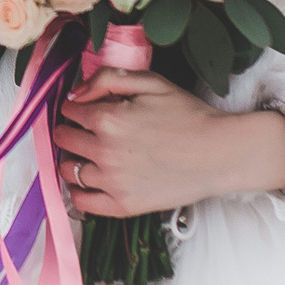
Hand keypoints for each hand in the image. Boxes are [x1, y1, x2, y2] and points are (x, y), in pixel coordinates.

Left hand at [52, 70, 284, 216]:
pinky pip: (83, 202)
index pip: (69, 110)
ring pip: (68, 170)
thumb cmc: (189, 114)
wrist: (220, 153)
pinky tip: (89, 182)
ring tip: (90, 154)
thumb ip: (108, 78)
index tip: (87, 108)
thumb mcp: (152, 82)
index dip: (76, 106)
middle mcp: (105, 152)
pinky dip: (79, 192)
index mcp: (108, 119)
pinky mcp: (124, 205)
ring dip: (73, 159)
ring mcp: (113, 182)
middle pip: (64, 139)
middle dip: (71, 130)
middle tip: (88, 130)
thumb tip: (75, 92)